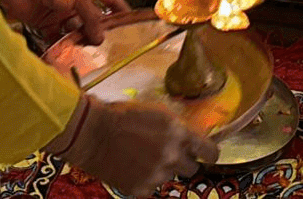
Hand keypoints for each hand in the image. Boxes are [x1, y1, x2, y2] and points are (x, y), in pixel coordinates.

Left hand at [0, 0, 129, 44]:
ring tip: (87, 54)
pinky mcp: (48, 23)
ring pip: (78, 32)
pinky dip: (62, 46)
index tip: (132, 29)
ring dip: (81, 42)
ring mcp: (64, 12)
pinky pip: (60, 38)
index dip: (122, 14)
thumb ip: (91, 18)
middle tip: (108, 49)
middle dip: (100, 33)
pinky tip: (66, 54)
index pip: (112, 1)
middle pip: (95, 20)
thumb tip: (101, 37)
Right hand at [53, 96, 217, 196]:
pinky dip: (146, 180)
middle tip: (167, 153)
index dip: (209, 153)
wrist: (92, 133)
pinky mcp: (142, 189)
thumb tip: (195, 137)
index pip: (210, 152)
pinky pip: (153, 187)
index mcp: (178, 133)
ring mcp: (157, 175)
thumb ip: (179, 127)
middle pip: (193, 168)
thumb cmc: (122, 117)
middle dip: (184, 161)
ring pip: (171, 177)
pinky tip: (133, 167)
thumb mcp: (158, 112)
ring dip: (162, 169)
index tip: (206, 154)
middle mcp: (171, 156)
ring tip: (142, 157)